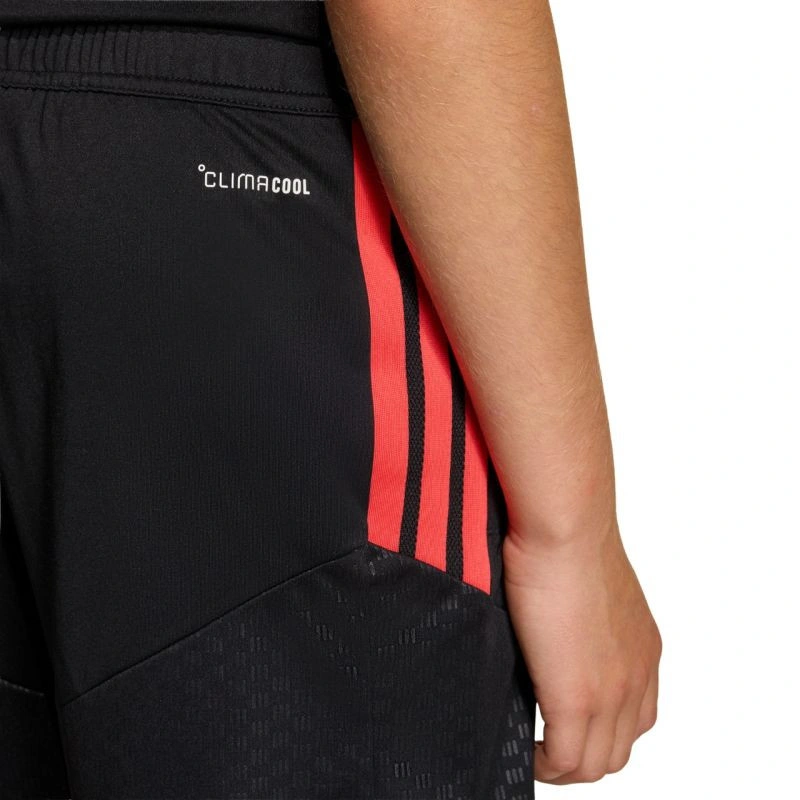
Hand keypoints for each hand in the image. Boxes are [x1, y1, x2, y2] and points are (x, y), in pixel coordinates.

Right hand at [502, 519, 661, 783]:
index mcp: (642, 648)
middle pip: (618, 749)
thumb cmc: (568, 537)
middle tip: (545, 745)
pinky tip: (526, 749)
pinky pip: (565, 761)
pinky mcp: (577, 699)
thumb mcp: (589, 587)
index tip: (567, 726)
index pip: (636, 716)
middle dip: (582, 757)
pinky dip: (545, 766)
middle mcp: (637, 676)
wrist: (567, 527)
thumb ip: (581, 623)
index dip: (601, 731)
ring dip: (563, 767)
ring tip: (535, 752)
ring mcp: (612, 692)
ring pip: (596, 765)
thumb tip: (551, 631)